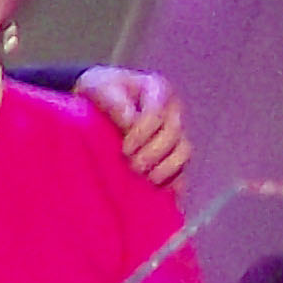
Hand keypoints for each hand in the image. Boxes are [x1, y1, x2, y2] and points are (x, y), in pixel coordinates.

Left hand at [74, 66, 189, 185]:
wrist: (98, 100)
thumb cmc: (101, 91)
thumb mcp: (101, 88)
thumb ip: (115, 102)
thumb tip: (129, 122)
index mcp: (157, 90)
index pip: (157, 113)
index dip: (143, 133)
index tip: (124, 148)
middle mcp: (172, 111)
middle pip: (174, 134)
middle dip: (154, 153)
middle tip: (134, 166)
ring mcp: (174, 132)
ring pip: (183, 152)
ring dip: (167, 168)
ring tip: (149, 179)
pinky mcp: (171, 153)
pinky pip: (181, 169)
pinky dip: (175, 182)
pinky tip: (167, 194)